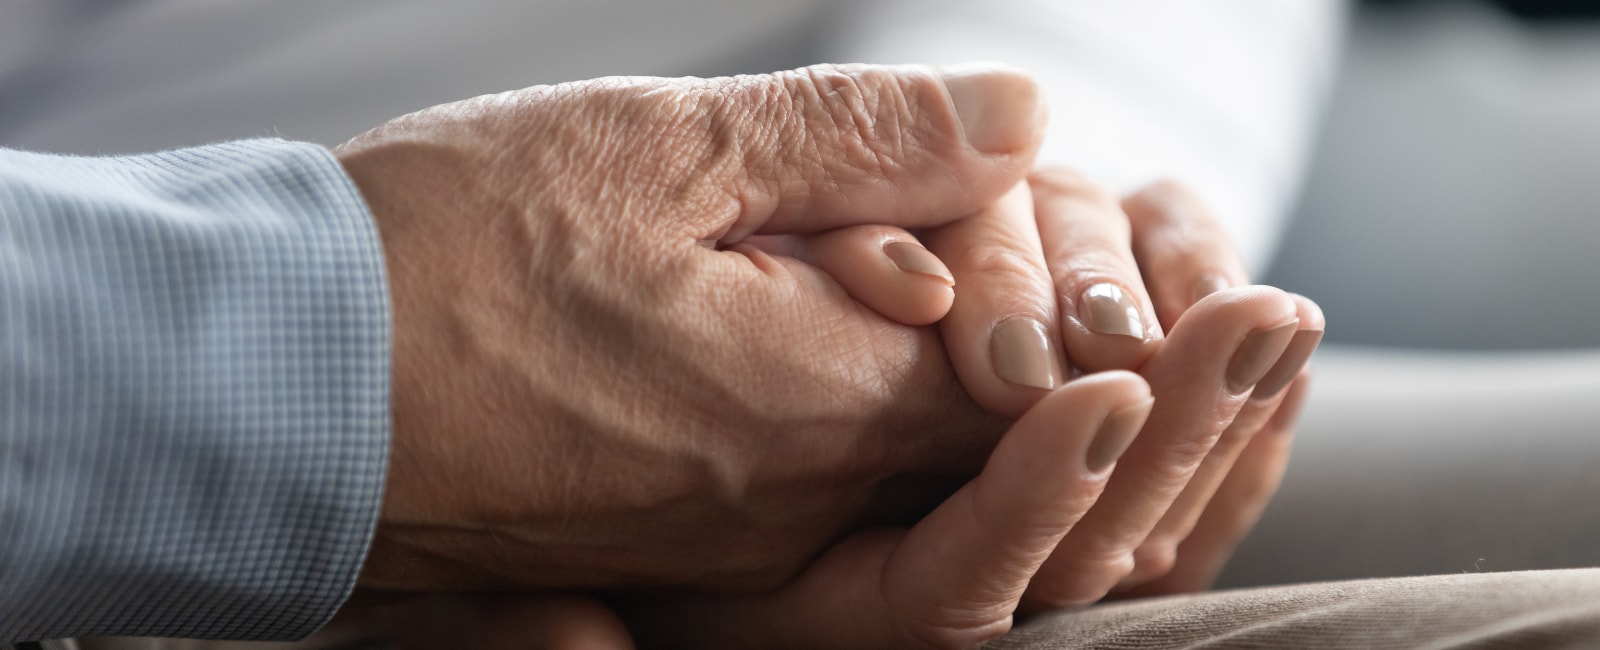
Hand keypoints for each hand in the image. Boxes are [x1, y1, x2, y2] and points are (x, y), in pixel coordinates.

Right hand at [315, 176, 1322, 647]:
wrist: (270, 388)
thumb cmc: (439, 256)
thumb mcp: (655, 146)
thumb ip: (858, 137)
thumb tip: (1026, 112)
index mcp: (808, 404)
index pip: (1036, 384)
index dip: (1130, 323)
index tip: (1227, 285)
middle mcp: (789, 502)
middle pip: (1014, 461)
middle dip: (1152, 402)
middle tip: (1267, 323)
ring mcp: (735, 535)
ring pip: (935, 478)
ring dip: (1053, 418)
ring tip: (1154, 330)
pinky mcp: (679, 531)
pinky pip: (846, 489)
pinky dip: (934, 427)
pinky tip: (948, 339)